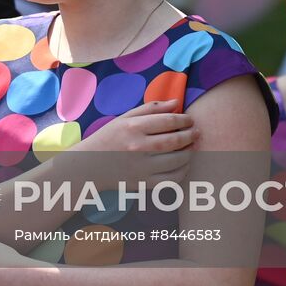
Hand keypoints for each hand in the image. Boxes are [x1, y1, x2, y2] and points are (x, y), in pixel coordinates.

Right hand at [73, 99, 198, 185]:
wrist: (89, 166)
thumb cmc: (108, 138)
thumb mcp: (124, 118)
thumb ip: (150, 108)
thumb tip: (176, 102)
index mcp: (133, 128)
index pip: (167, 121)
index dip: (184, 119)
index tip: (190, 119)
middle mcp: (138, 147)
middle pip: (175, 140)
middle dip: (190, 135)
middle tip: (196, 132)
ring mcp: (142, 167)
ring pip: (177, 160)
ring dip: (189, 152)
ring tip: (191, 147)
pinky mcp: (144, 183)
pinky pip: (171, 179)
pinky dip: (182, 171)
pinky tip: (183, 164)